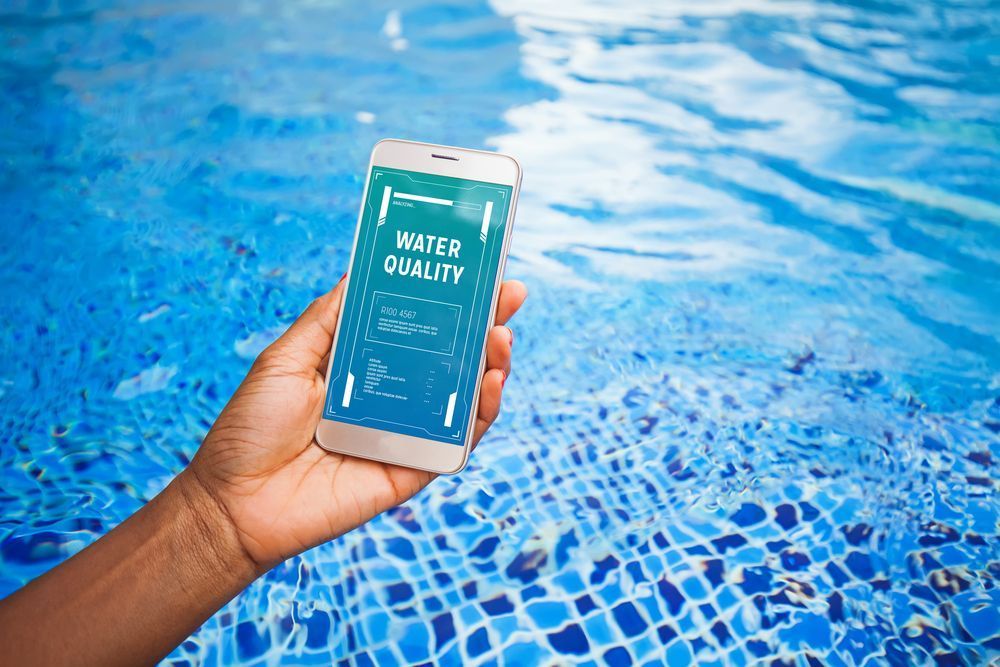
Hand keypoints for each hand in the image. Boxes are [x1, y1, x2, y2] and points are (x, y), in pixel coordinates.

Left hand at [183, 278, 526, 571]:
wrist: (236, 502)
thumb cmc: (252, 428)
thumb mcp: (288, 357)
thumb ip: (330, 318)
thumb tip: (364, 270)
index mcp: (365, 366)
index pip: (418, 326)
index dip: (448, 300)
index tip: (477, 270)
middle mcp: (393, 396)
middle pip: (452, 356)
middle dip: (486, 322)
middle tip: (510, 293)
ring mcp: (406, 433)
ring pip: (465, 397)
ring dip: (492, 363)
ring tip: (501, 334)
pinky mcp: (414, 470)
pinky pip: (459, 441)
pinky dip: (482, 413)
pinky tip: (488, 383)